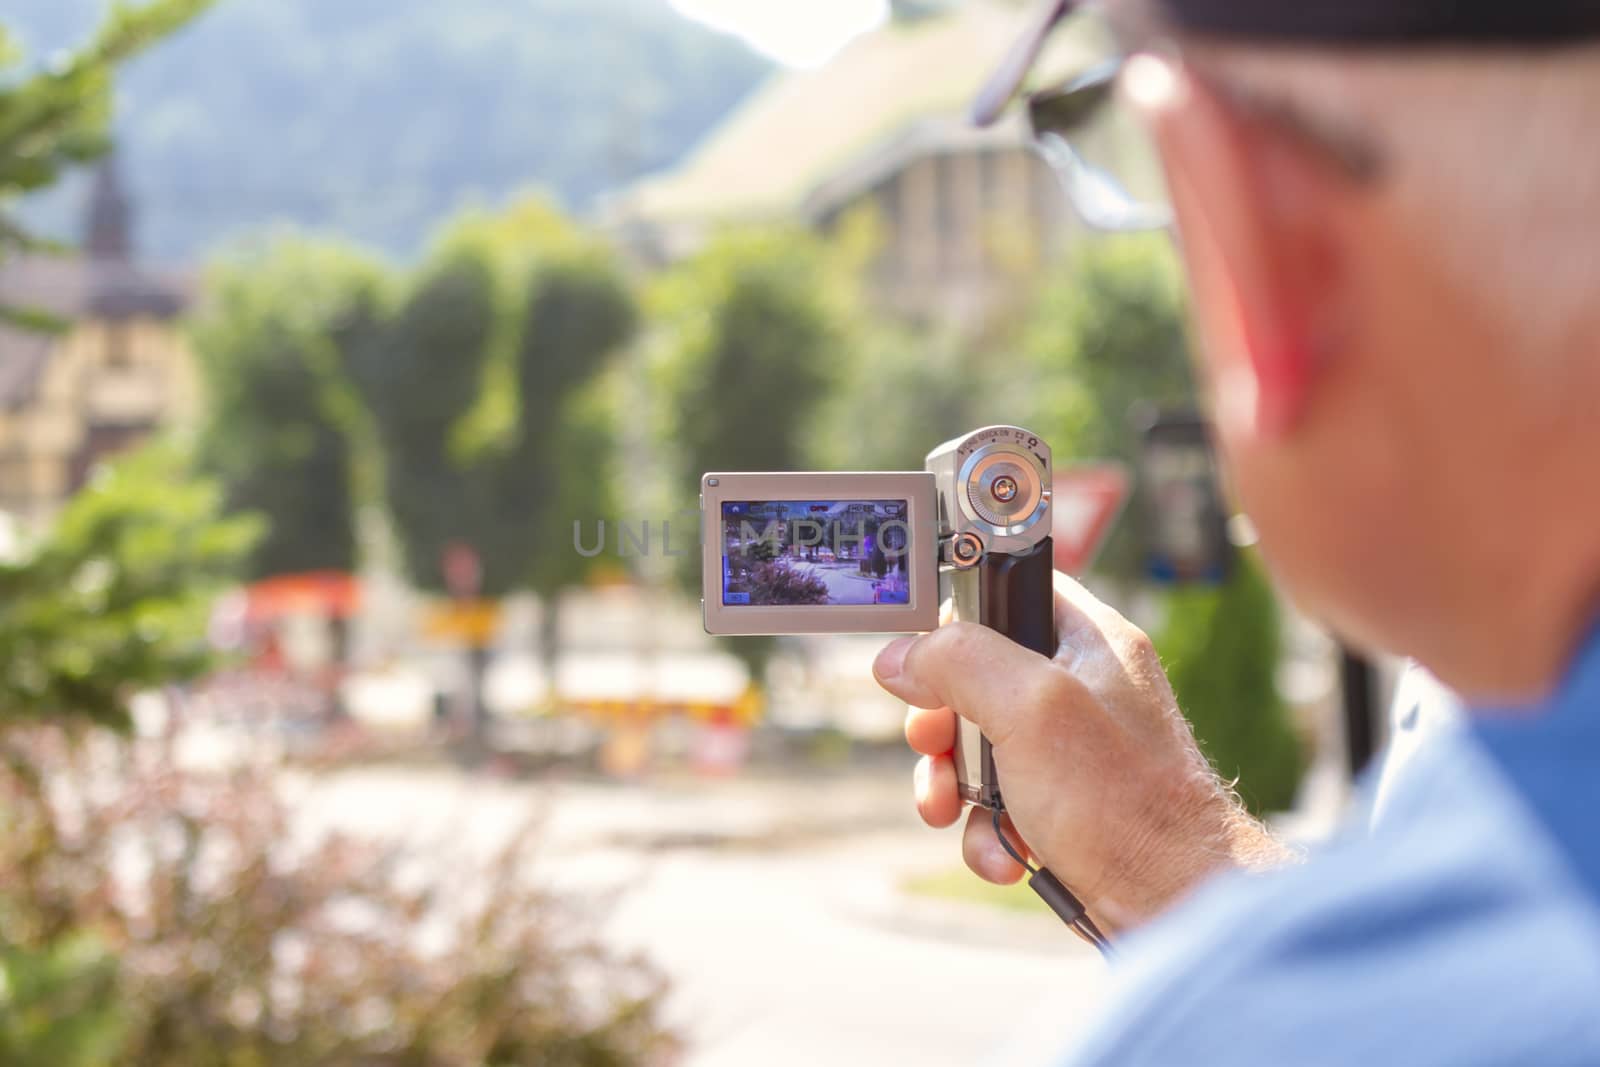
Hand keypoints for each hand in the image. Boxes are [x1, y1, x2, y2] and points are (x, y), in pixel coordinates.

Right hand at [874, 572, 1293, 933]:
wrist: (1175, 904)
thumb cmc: (1124, 802)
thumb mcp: (1031, 710)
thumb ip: (960, 662)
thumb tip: (900, 656)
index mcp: (1090, 639)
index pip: (1007, 587)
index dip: (957, 616)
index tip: (925, 656)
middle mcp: (1081, 685)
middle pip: (974, 674)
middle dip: (940, 722)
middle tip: (932, 745)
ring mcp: (1070, 747)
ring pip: (975, 744)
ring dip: (953, 786)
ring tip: (953, 813)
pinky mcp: (1060, 800)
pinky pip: (995, 800)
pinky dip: (985, 830)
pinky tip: (1003, 854)